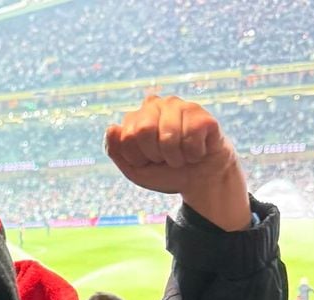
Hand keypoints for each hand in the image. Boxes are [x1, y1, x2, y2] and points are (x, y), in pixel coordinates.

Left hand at [105, 95, 250, 231]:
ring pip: (169, 137)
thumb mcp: (134, 169)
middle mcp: (156, 104)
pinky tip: (197, 151)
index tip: (148, 161)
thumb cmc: (165, 171)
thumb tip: (111, 127)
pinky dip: (193, 155)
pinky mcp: (202, 116)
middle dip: (155, 155)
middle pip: (144, 130)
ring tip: (181, 156)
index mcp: (136, 116)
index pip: (126, 137)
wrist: (200, 180)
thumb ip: (116, 150)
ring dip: (176, 158)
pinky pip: (191, 140)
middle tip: (165, 158)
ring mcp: (180, 106)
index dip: (137, 158)